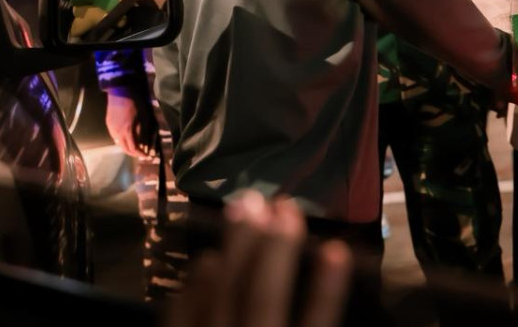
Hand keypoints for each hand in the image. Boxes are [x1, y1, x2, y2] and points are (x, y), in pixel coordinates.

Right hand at [105, 92, 157, 157]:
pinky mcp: (108, 124)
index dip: (140, 154)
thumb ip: (142, 132)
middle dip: (133, 153)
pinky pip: (114, 137)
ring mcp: (111, 128)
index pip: (133, 148)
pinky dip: (121, 141)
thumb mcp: (143, 118)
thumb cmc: (135, 104)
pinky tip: (126, 139)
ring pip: (118, 143)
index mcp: (127, 131)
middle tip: (141, 154)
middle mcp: (117, 133)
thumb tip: (144, 143)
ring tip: (134, 147)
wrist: (121, 92)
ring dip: (126, 147)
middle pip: (124, 148)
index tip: (146, 156)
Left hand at [164, 191, 352, 326]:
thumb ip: (315, 317)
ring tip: (242, 208)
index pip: (316, 322)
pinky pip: (180, 319)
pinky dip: (192, 289)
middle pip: (262, 298)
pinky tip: (206, 260)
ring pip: (220, 297)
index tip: (336, 249)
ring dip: (233, 250)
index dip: (327, 287)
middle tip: (281, 203)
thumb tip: (331, 272)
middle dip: (273, 248)